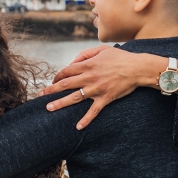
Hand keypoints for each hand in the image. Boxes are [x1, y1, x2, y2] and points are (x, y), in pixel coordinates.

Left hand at [40, 47, 165, 129]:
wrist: (137, 68)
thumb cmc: (120, 57)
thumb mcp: (101, 50)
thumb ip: (85, 55)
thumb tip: (72, 62)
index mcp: (88, 65)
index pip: (66, 71)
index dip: (57, 76)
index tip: (53, 81)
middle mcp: (89, 77)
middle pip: (65, 84)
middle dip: (51, 90)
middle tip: (40, 96)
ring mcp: (97, 89)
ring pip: (74, 97)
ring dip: (60, 103)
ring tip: (49, 108)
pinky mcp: (105, 98)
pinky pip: (93, 111)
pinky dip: (86, 119)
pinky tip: (78, 127)